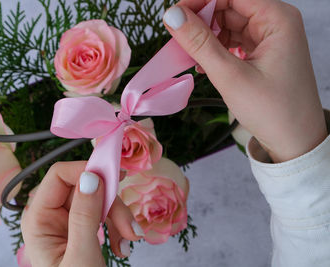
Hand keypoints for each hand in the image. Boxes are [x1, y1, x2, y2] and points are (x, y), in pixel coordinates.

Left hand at [21, 161, 143, 266]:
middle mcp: (50, 214)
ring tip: (130, 240)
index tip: (117, 179)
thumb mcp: (81, 256)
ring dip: (119, 218)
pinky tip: (123, 245)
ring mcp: (66, 219)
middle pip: (85, 186)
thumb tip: (92, 176)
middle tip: (130, 226)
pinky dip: (118, 227)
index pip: (60, 175)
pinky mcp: (81, 226)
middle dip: (111, 204)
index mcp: (38, 218)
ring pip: (99, 198)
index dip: (88, 171)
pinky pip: (104, 213)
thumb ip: (85, 215)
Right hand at [163, 0, 327, 161]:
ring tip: (191, 58)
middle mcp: (275, 23)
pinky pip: (232, 43)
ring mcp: (269, 39)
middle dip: (201, 23)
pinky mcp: (262, 54)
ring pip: (228, 26)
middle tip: (178, 40)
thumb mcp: (230, 75)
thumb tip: (173, 15)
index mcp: (277, 19)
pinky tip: (204, 66)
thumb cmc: (273, 110)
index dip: (200, 2)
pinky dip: (215, 51)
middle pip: (228, 8)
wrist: (294, 142)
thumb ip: (200, 43)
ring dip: (206, 39)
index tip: (174, 16)